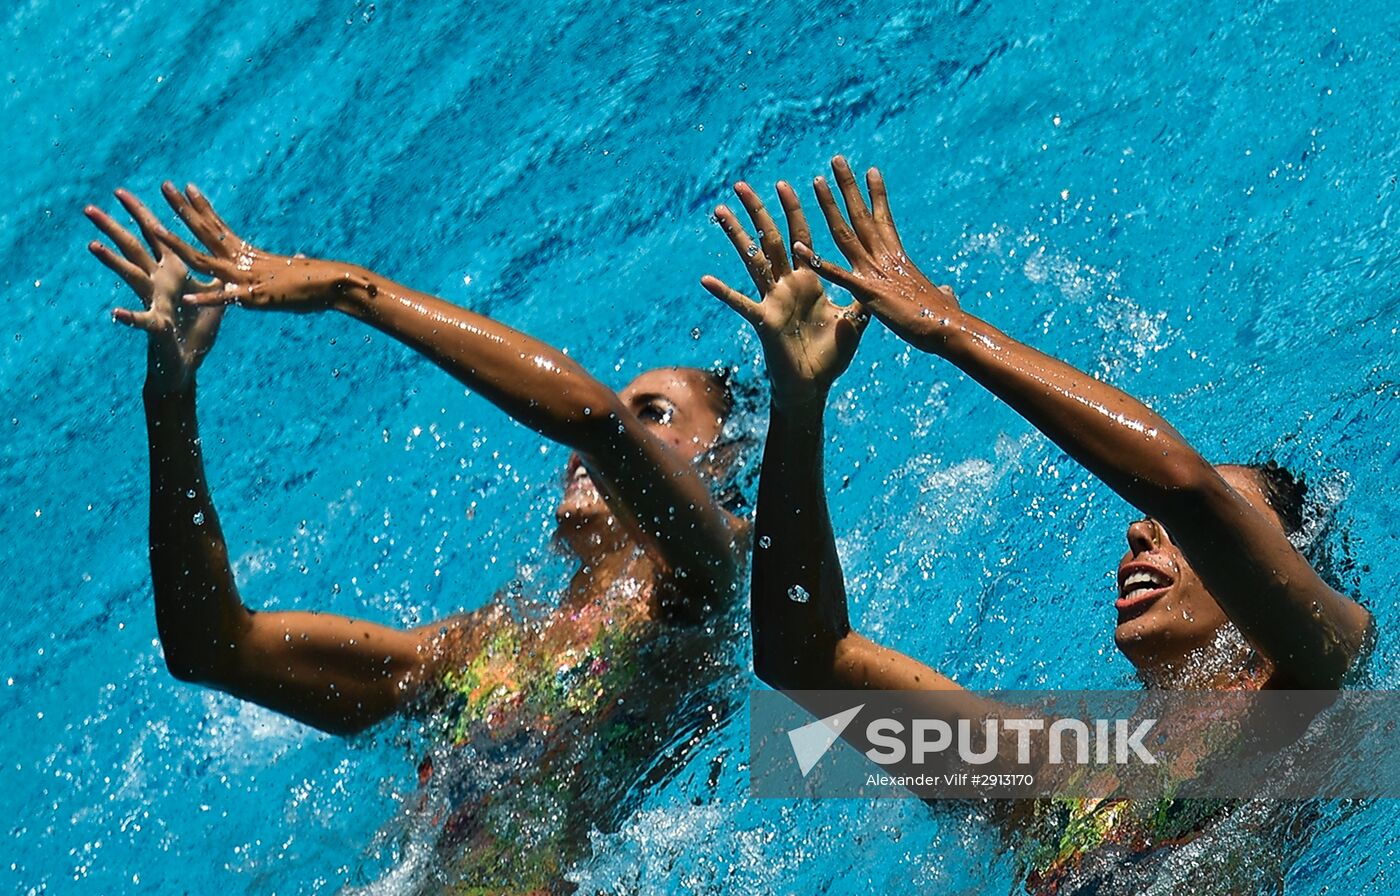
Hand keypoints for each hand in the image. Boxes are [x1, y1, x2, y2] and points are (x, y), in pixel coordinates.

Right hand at [87, 190, 225, 393]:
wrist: (187, 362)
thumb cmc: (196, 328)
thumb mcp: (213, 295)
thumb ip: (218, 273)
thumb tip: (231, 253)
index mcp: (172, 272)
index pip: (155, 236)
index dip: (144, 213)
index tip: (126, 190)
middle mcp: (157, 283)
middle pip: (133, 247)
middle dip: (114, 226)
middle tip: (90, 207)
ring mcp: (152, 302)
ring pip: (129, 276)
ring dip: (112, 261)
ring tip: (93, 245)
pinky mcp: (155, 326)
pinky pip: (142, 321)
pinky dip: (130, 318)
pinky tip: (116, 314)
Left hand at [150, 182, 372, 312]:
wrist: (337, 285)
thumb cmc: (319, 280)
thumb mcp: (295, 272)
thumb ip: (288, 267)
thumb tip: (298, 260)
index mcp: (250, 254)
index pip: (218, 225)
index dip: (200, 206)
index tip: (185, 186)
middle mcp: (244, 261)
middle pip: (205, 231)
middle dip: (183, 209)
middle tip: (164, 186)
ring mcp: (247, 278)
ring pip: (206, 259)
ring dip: (181, 246)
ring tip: (157, 229)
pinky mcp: (256, 298)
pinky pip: (228, 298)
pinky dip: (209, 297)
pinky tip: (188, 297)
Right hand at [702, 181, 867, 411]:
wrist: (812, 385)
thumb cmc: (830, 356)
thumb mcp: (853, 321)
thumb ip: (861, 298)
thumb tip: (877, 278)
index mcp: (808, 280)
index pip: (800, 237)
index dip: (794, 211)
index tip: (785, 184)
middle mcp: (786, 284)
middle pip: (770, 239)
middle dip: (758, 211)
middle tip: (742, 184)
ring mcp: (772, 299)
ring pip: (752, 260)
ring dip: (737, 235)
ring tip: (720, 211)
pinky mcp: (764, 319)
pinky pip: (742, 303)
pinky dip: (724, 292)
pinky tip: (706, 279)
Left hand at [794, 156, 959, 352]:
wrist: (947, 329)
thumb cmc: (946, 318)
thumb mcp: (941, 299)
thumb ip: (940, 291)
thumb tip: (947, 290)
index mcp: (898, 258)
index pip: (884, 219)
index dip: (876, 195)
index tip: (870, 170)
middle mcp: (884, 257)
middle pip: (861, 214)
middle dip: (847, 186)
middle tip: (836, 159)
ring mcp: (874, 271)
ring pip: (845, 232)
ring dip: (830, 206)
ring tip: (816, 180)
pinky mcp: (866, 291)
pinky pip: (836, 274)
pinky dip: (817, 262)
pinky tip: (799, 248)